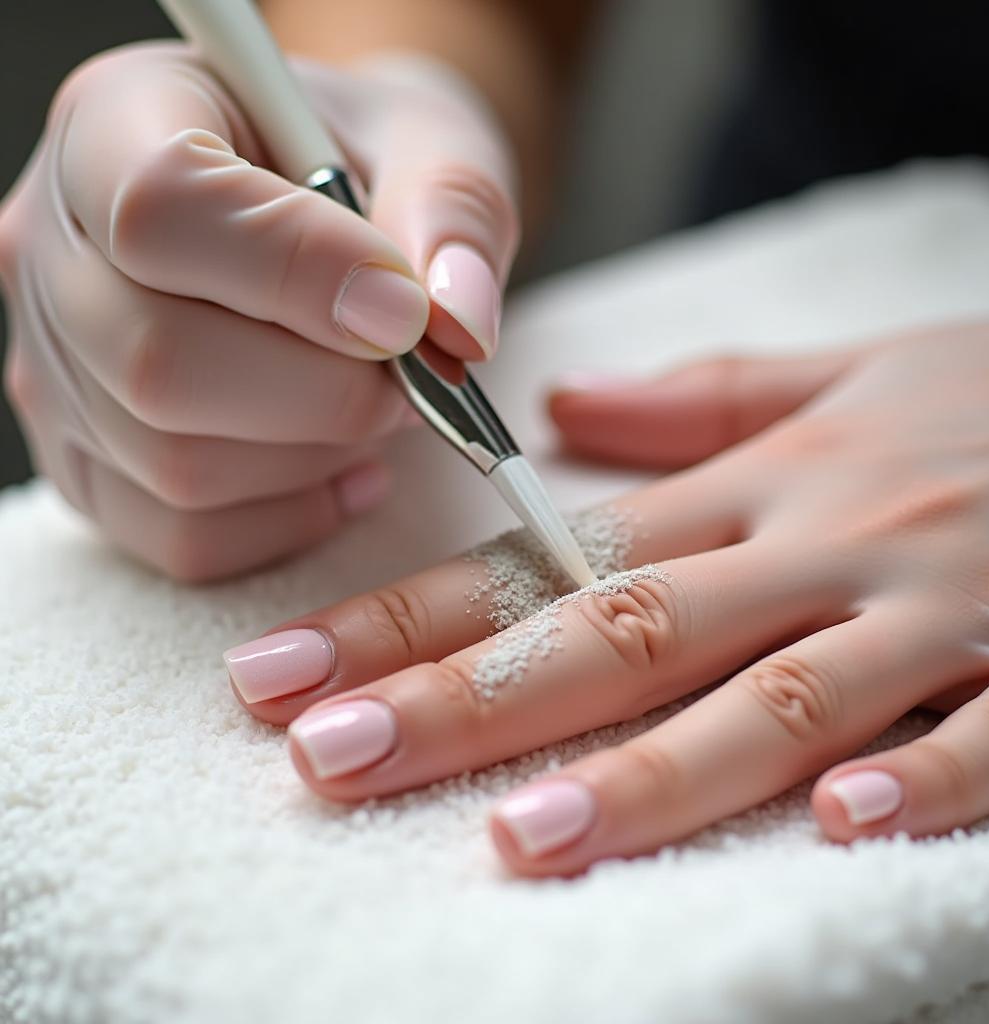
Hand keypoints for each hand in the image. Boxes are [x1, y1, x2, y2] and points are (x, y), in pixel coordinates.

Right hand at [0, 42, 517, 579]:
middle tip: (408, 376)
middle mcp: (55, 249)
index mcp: (116, 120)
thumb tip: (458, 327)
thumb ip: (450, 213)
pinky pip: (186, 536)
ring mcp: (60, 371)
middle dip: (325, 393)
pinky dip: (292, 519)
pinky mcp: (88, 462)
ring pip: (177, 466)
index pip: (161, 206)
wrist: (329, 208)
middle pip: (161, 363)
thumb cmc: (365, 165)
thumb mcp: (428, 143)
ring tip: (376, 406)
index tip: (405, 312)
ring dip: (317, 456)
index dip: (297, 272)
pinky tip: (349, 466)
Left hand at [222, 319, 988, 875]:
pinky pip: (981, 737)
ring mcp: (926, 610)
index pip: (548, 555)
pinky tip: (834, 833)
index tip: (285, 668)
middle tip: (328, 755)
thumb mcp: (842, 373)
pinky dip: (917, 784)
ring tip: (519, 836)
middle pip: (616, 630)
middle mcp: (815, 550)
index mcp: (755, 488)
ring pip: (769, 695)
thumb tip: (569, 417)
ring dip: (646, 770)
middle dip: (464, 699)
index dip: (409, 614)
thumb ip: (702, 400)